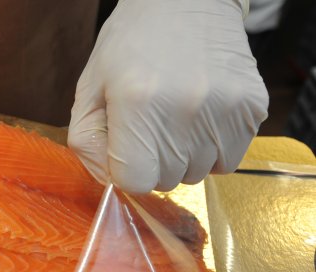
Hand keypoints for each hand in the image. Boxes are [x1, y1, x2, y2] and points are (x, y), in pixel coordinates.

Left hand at [68, 0, 267, 192]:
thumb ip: (88, 143)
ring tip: (175, 116)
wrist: (186, 0)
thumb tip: (112, 182)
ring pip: (198, 174)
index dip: (125, 170)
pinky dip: (212, 148)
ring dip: (183, 156)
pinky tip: (200, 116)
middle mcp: (185, 108)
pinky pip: (228, 160)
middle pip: (166, 181)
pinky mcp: (253, 107)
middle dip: (153, 162)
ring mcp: (224, 108)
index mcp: (137, 102)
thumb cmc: (130, 45)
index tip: (126, 147)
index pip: (134, 181)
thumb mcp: (89, 88)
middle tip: (151, 124)